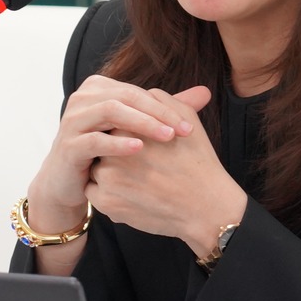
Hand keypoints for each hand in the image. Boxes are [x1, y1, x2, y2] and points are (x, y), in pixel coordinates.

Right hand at [24, 75, 206, 233]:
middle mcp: (83, 97)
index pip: (138, 92)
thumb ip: (167, 110)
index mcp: (100, 88)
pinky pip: (94, 139)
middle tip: (181, 132)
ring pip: (111, 111)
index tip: (190, 129)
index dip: (166, 107)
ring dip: (141, 124)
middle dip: (157, 114)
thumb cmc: (105, 153)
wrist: (69, 182)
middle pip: (126, 97)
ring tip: (166, 137)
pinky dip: (118, 142)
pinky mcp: (67, 145)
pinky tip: (139, 149)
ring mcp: (72, 119)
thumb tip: (205, 92)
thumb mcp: (136, 130)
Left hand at [86, 85, 246, 261]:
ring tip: (138, 181)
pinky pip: (95, 193)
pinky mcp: (106, 203)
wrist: (205, 206)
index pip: (113, 126)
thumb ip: (159, 101)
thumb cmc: (198, 162)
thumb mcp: (186, 119)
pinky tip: (132, 195)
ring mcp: (107, 179)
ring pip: (97, 170)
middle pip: (102, 147)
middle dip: (116, 154)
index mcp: (128, 129)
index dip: (128, 137)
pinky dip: (109, 194)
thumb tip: (139, 95)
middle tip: (142, 165)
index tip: (144, 147)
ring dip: (110, 174)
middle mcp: (113, 152)